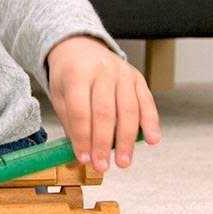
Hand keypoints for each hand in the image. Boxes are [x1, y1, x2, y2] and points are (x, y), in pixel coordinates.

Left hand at [45, 35, 161, 170]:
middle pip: (105, 112)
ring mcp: (123, 73)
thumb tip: (80, 155)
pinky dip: (151, 122)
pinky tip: (152, 140)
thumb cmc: (69, 76)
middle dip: (104, 143)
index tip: (84, 159)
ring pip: (128, 110)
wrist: (81, 46)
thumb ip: (70, 122)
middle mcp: (102, 72)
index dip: (83, 137)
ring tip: (124, 162)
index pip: (81, 110)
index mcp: (77, 74)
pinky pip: (146, 102)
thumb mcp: (60, 95)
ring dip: (127, 139)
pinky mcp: (138, 78)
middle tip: (103, 166)